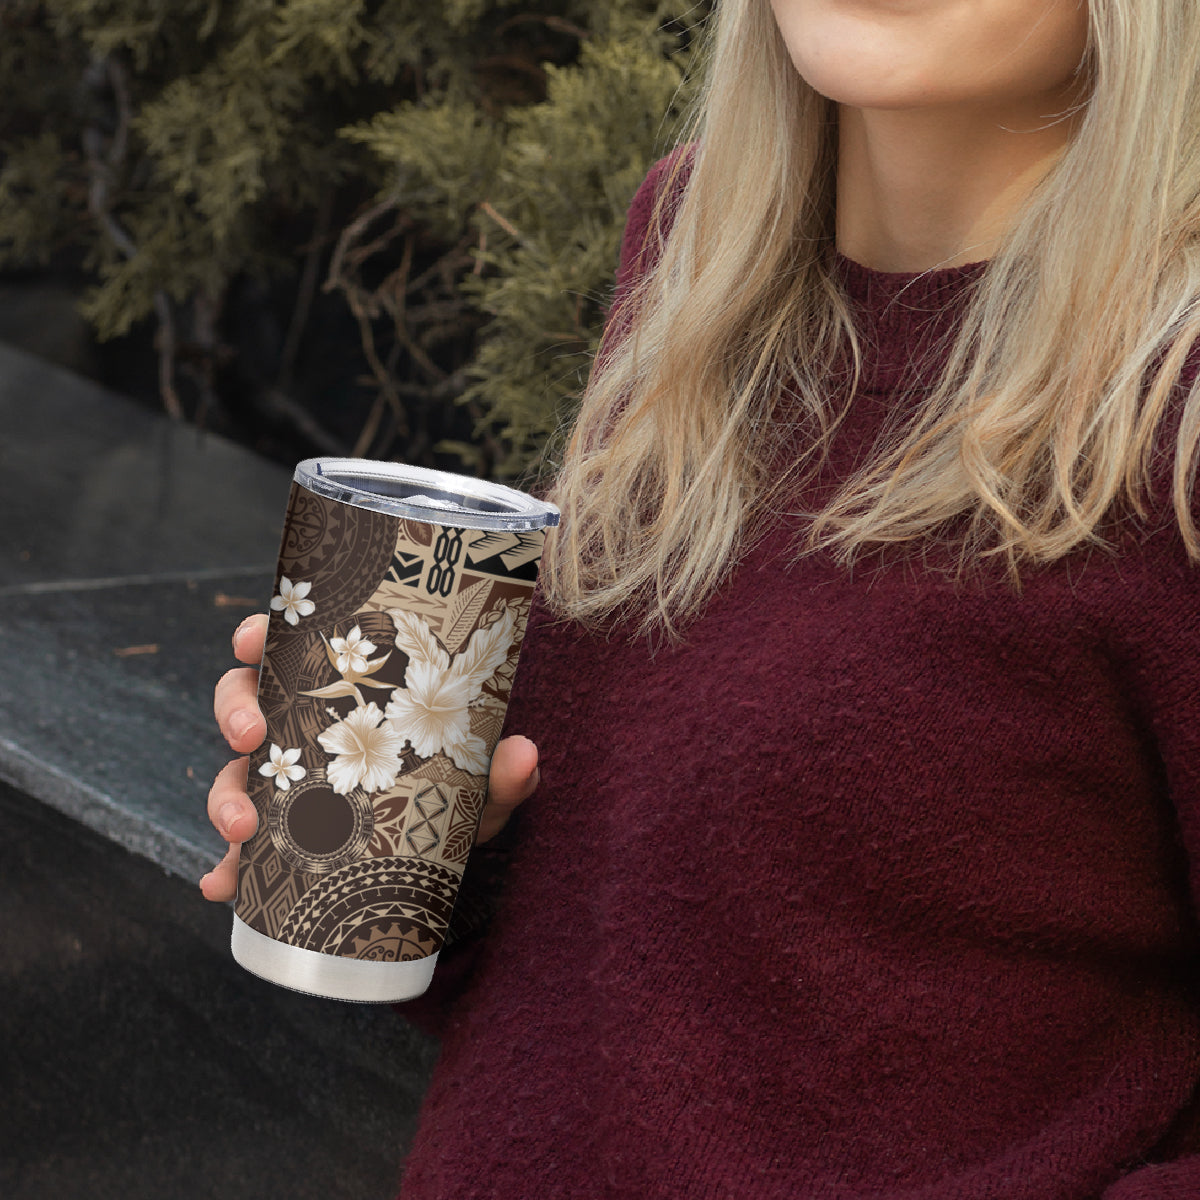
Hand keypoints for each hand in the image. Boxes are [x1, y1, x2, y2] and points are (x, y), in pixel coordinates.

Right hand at [198, 613, 539, 900]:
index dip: (260, 636)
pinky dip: (226, 869)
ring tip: (242, 828)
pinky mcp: (281, 840)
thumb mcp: (482, 783)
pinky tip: (223, 886)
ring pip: (234, 775)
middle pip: (245, 703)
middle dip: (235, 713)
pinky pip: (241, 853)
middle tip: (252, 736)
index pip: (290, 649)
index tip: (253, 638)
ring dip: (225, 797)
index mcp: (344, 694)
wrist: (452, 854)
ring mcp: (287, 785)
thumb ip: (502, 771)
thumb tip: (523, 754)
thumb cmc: (460, 793)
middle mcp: (305, 731)